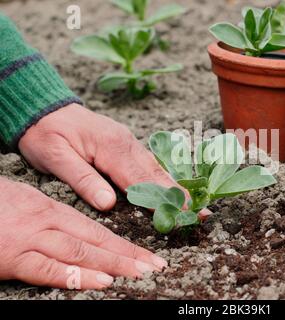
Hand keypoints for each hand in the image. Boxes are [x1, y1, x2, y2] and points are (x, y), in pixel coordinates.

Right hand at [0, 177, 166, 288]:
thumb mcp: (25, 203)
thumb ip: (51, 219)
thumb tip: (75, 235)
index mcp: (51, 209)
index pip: (97, 229)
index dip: (124, 243)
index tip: (147, 254)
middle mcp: (47, 221)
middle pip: (96, 240)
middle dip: (128, 255)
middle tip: (155, 265)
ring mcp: (30, 238)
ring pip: (80, 251)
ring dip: (113, 264)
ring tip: (139, 273)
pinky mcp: (11, 256)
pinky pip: (47, 268)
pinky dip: (75, 274)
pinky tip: (99, 280)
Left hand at [19, 104, 210, 217]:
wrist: (44, 106)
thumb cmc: (45, 133)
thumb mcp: (55, 157)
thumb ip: (82, 179)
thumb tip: (108, 204)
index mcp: (112, 148)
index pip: (142, 180)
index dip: (165, 199)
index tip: (186, 213)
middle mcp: (127, 143)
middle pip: (158, 174)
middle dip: (182, 194)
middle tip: (203, 212)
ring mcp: (128, 142)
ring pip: (156, 167)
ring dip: (177, 186)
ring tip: (196, 203)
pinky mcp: (125, 143)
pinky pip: (149, 162)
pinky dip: (164, 176)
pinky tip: (173, 186)